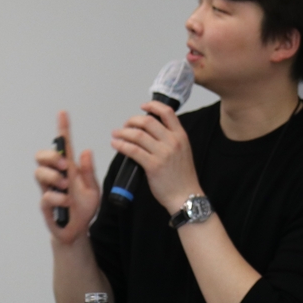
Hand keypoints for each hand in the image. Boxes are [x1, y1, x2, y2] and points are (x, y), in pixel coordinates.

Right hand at [35, 110, 99, 245]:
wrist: (78, 231)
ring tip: (65, 184)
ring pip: (39, 173)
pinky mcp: (46, 205)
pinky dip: (57, 197)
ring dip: (52, 176)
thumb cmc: (84, 208)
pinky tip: (66, 201)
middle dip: (51, 156)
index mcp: (70, 170)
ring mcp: (49, 190)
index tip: (63, 113)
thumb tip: (85, 151)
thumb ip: (88, 172)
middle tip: (64, 164)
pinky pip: (45, 196)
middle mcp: (56, 177)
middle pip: (42, 157)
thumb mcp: (93, 189)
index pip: (65, 146)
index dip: (63, 129)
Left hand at [110, 100, 200, 214]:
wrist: (186, 196)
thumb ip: (171, 140)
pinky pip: (133, 150)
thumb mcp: (183, 152)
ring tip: (116, 134)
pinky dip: (121, 145)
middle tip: (125, 125)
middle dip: (132, 121)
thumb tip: (151, 133)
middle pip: (148, 121)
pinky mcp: (153, 165)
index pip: (167, 112)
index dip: (153, 106)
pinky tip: (116, 145)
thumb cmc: (183, 177)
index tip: (143, 106)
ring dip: (123, 132)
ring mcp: (163, 153)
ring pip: (138, 135)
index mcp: (181, 136)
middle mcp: (173, 141)